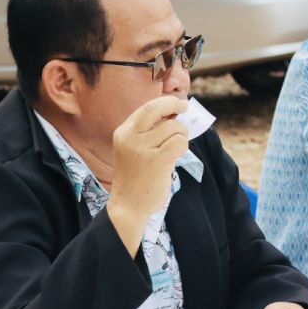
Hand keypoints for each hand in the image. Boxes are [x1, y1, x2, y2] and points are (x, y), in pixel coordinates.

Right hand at [109, 95, 189, 217]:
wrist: (128, 206)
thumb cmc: (136, 177)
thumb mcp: (135, 149)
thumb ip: (149, 132)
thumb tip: (174, 114)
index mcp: (123, 132)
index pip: (146, 107)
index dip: (165, 102)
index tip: (177, 104)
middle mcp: (130, 137)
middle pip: (155, 107)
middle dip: (174, 104)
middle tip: (184, 107)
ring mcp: (142, 149)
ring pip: (174, 127)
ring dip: (182, 135)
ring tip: (176, 148)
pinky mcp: (156, 161)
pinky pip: (179, 142)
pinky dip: (183, 146)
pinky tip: (177, 156)